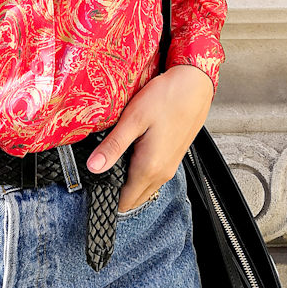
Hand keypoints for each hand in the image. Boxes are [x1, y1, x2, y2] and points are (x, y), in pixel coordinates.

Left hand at [86, 62, 214, 211]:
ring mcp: (170, 167)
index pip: (124, 201)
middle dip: (116, 193)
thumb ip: (113, 146)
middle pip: (135, 198)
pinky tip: (132, 153)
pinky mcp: (173, 158)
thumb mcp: (133, 119)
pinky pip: (153, 176)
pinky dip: (140, 173)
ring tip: (113, 163)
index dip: (107, 196)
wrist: (194, 86)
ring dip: (129, 183)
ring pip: (144, 188)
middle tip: (99, 175)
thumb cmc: (166, 98)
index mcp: (149, 168)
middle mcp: (162, 173)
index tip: (93, 187)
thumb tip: (93, 166)